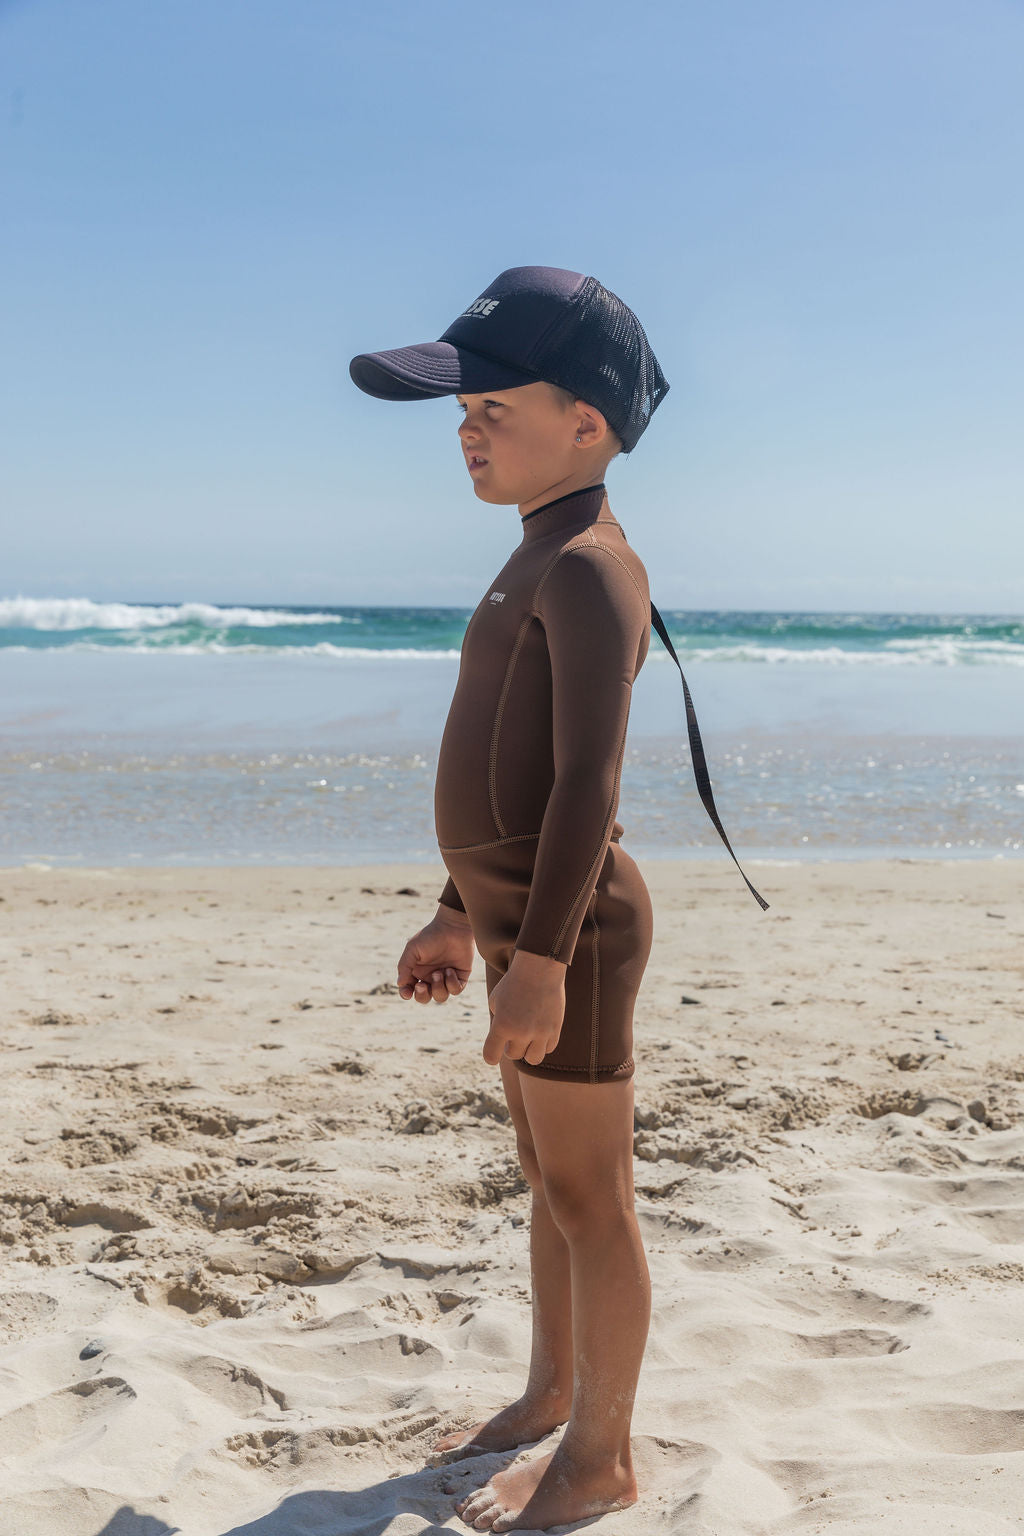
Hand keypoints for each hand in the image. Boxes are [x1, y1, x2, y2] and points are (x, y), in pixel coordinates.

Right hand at [397, 905, 475, 1003]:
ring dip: (438, 987)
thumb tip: (400, 984)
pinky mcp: (460, 977)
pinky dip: (452, 983)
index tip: (407, 992)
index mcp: (417, 971)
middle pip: (424, 998)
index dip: (406, 994)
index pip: (409, 989)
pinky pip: (455, 990)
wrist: (453, 926)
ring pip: (441, 997)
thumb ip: (404, 966)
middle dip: (422, 995)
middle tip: (422, 985)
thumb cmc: (431, 936)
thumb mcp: (413, 949)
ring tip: (439, 972)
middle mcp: (431, 977)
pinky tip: (450, 969)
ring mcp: (446, 978)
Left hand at [483, 949, 565, 1066]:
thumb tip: (501, 1041)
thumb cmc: (514, 983)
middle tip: (513, 1032)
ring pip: (533, 1059)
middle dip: (511, 1046)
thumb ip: (496, 1023)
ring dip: (528, 1050)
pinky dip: (543, 1043)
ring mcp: (540, 1032)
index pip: (491, 1056)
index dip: (490, 1056)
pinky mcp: (555, 1029)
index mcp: (501, 1025)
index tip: (493, 1053)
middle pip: (513, 1055)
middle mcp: (520, 1032)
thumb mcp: (496, 1001)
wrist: (539, 968)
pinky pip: (548, 1048)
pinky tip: (540, 1030)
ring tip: (528, 1036)